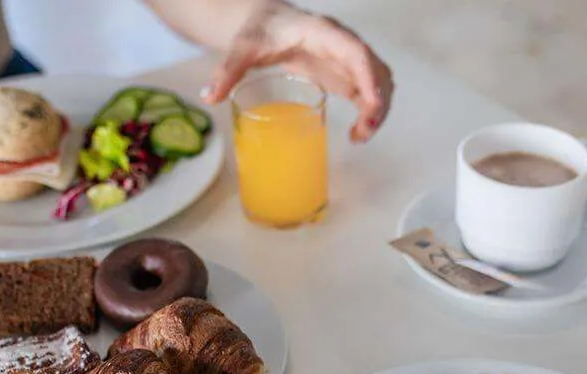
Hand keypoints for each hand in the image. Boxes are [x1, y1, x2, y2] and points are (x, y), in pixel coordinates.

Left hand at [201, 2, 393, 141]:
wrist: (266, 22)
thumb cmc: (258, 31)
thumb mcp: (242, 48)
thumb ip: (227, 70)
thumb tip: (208, 97)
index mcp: (322, 33)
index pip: (355, 52)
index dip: (368, 76)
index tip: (370, 103)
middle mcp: (342, 45)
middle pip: (375, 70)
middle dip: (377, 102)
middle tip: (362, 132)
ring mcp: (347, 61)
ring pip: (378, 83)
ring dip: (377, 110)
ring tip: (359, 137)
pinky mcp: (345, 76)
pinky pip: (369, 93)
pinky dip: (370, 113)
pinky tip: (357, 133)